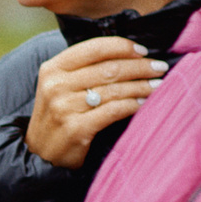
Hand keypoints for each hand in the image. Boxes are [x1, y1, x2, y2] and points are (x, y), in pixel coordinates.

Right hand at [26, 37, 165, 169]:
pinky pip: (114, 110)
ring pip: (115, 90)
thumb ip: (84, 69)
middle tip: (160, 67)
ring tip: (159, 85)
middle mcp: (56, 86)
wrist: (41, 155)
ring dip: (142, 86)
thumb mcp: (59, 86)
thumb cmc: (58, 116)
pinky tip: (145, 103)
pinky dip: (134, 105)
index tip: (143, 51)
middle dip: (140, 67)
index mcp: (52, 69)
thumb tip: (129, 55)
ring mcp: (65, 107)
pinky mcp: (76, 128)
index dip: (123, 47)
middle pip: (108, 68)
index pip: (94, 48)